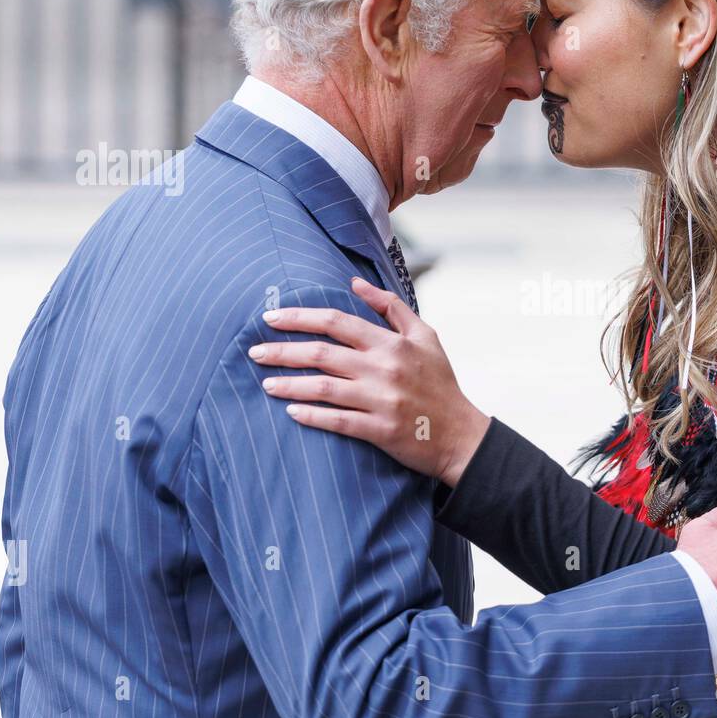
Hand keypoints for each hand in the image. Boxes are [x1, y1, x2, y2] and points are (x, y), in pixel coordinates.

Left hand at [249, 277, 490, 484]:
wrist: (461, 434)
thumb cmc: (440, 383)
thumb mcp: (425, 336)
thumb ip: (391, 307)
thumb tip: (355, 283)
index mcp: (392, 343)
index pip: (336, 321)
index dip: (300, 317)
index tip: (271, 317)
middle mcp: (384, 368)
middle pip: (322, 353)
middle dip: (282, 351)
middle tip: (255, 352)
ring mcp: (381, 399)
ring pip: (324, 388)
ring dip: (290, 384)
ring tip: (266, 383)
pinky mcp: (380, 430)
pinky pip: (338, 421)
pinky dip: (311, 416)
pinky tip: (291, 412)